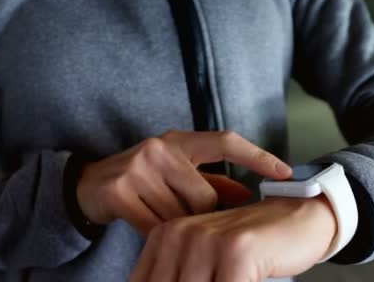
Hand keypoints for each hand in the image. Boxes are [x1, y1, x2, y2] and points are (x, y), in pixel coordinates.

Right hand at [76, 130, 291, 234]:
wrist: (88, 185)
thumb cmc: (141, 179)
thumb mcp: (175, 173)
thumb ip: (211, 183)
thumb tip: (247, 195)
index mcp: (178, 140)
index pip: (225, 142)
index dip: (256, 156)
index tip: (285, 172)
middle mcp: (160, 148)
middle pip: (204, 196)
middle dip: (200, 216)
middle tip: (186, 220)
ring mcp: (138, 168)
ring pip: (180, 215)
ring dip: (176, 226)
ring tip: (159, 218)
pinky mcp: (120, 191)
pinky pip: (155, 226)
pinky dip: (156, 233)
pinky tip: (146, 225)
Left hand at [129, 196, 336, 281]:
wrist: (298, 218)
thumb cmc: (250, 247)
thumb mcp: (203, 262)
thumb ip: (177, 274)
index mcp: (163, 236)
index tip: (200, 281)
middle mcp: (179, 234)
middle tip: (218, 280)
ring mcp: (206, 241)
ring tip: (233, 278)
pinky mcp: (235, 251)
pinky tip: (248, 279)